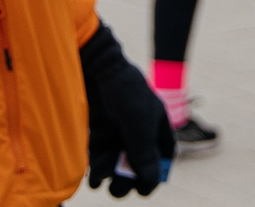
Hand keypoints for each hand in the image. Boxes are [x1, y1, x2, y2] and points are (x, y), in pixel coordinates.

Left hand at [78, 22, 174, 196]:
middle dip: (129, 179)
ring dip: (111, 177)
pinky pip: (99, 161)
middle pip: (138, 166)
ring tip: (101, 178)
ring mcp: (115, 134)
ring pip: (117, 167)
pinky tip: (94, 174)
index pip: (163, 155)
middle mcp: (136, 131)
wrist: (90, 66)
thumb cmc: (120, 87)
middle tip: (119, 188)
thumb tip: (150, 180)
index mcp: (155, 124)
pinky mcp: (96, 136)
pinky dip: (97, 170)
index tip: (144, 188)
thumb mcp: (136, 118)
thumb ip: (144, 149)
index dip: (157, 172)